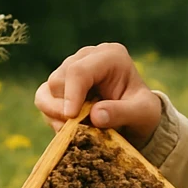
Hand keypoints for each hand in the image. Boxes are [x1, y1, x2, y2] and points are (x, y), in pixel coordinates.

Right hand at [34, 42, 161, 147]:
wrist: (138, 119)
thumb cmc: (143, 113)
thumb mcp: (143, 114)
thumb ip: (123, 113)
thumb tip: (95, 116)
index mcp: (110, 56)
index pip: (79, 71)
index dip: (72, 95)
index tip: (71, 117)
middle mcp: (87, 56)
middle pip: (59, 80)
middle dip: (65, 108)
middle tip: (81, 130)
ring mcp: (71, 68)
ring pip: (48, 90)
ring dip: (56, 114)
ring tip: (76, 131)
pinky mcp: (61, 84)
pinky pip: (45, 99)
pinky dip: (52, 116)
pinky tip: (69, 129)